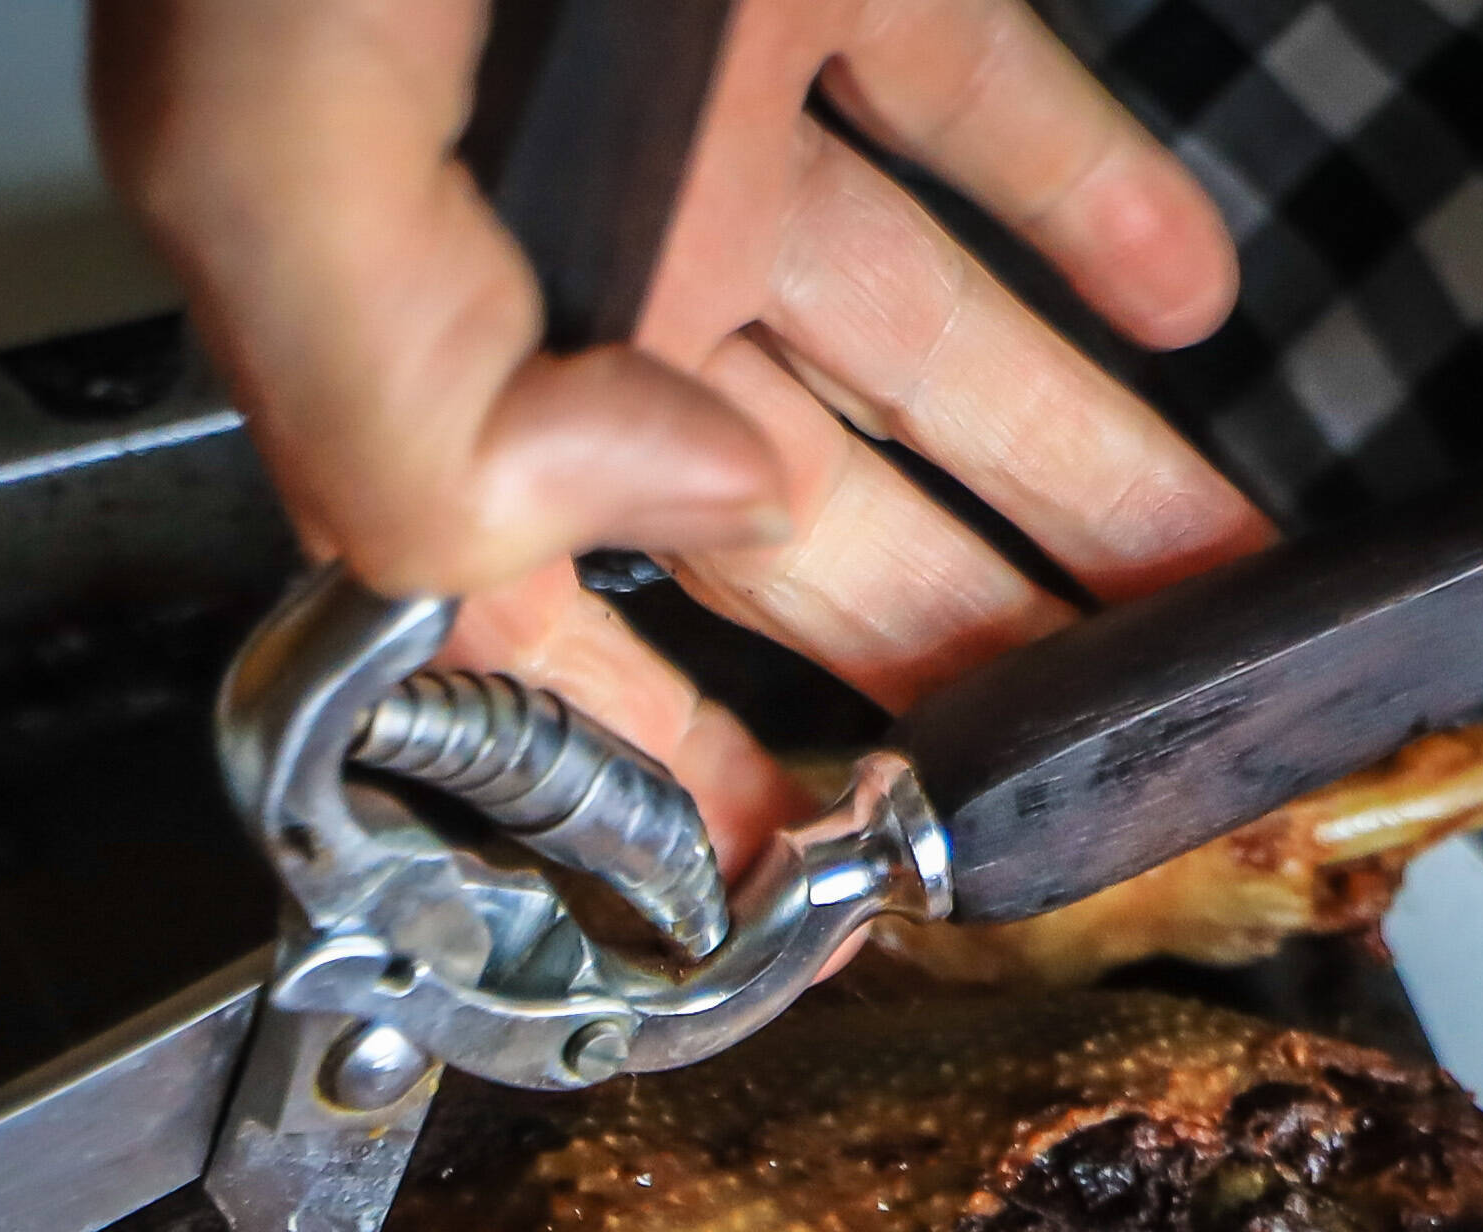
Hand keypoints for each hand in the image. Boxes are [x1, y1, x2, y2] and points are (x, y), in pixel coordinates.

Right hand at [91, 0, 1265, 848]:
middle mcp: (561, 220)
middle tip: (1092, 787)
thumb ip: (414, 383)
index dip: (657, 786)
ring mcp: (698, 86)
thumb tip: (657, 510)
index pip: (521, 631)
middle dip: (945, 666)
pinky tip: (1188, 297)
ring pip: (918, 349)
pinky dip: (1097, 208)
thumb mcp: (270, 113)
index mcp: (392, 298)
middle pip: (779, 518)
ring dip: (1073, 486)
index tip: (813, 893)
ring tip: (1212, 609)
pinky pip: (981, 110)